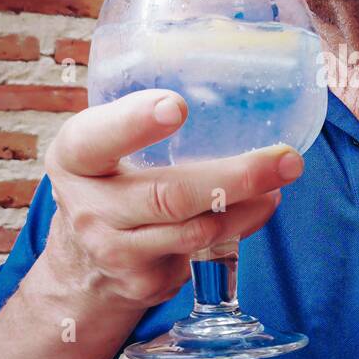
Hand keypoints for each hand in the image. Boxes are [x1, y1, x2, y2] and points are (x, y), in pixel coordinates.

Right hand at [38, 89, 303, 308]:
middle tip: (285, 158)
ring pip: (197, 230)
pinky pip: (206, 251)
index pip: (98, 138)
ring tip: (283, 174)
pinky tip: (261, 203)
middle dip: (235, 177)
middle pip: (167, 195)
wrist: (82, 266)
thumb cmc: (106, 180)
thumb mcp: (99, 143)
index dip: (135, 123)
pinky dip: (242, 224)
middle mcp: (89, 209)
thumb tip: (226, 76)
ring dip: (250, 203)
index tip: (177, 105)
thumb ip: (138, 116)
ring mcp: (117, 253)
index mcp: (74, 158)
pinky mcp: (147, 281)